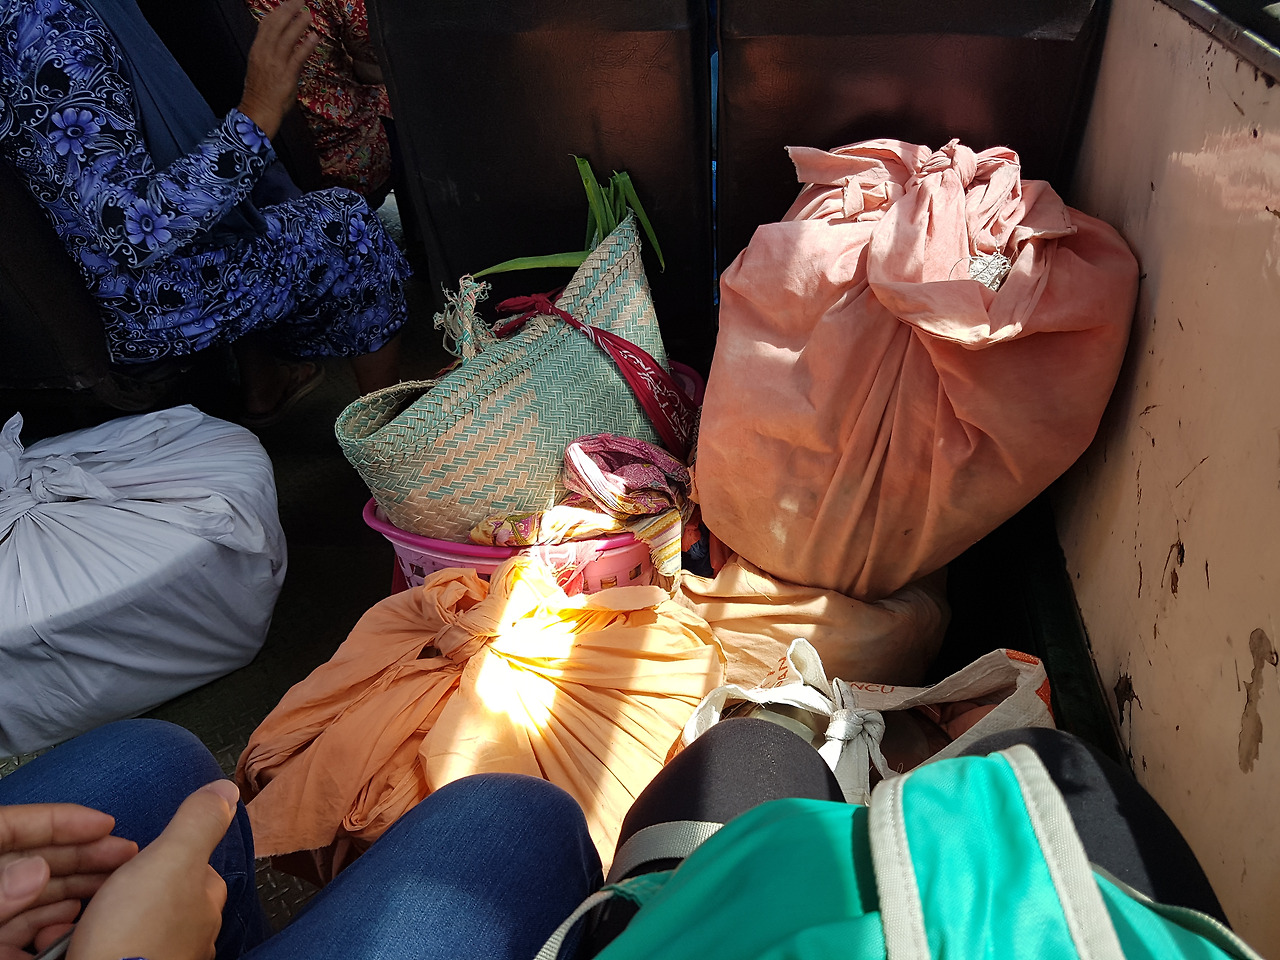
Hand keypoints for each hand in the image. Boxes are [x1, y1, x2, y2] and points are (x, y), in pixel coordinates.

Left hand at [0, 805, 138, 959]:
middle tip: (125, 850)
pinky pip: (26, 929)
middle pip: (30, 860)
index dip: (58, 820)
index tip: (104, 822)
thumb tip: (34, 870)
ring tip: (114, 880)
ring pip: (34, 894)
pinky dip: (55, 921)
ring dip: (76, 885)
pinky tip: (78, 915)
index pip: (7, 827)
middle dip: (80, 853)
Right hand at [66, 782, 240, 959]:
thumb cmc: (138, 934)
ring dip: (110, 917)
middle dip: (130, 889)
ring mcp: (168, 957)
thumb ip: (198, 824)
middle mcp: (195, 933)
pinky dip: (99, 944)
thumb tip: (228, 790)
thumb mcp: (171, 860)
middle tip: (101, 892)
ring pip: (136, 925)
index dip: (158, 855)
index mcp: (207, 899)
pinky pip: (117, 950)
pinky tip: (82, 944)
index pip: (191, 863)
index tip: (132, 858)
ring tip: (86, 919)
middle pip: (161, 895)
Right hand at [238, 0, 319, 138]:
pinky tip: (315, 37)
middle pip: (276, 25)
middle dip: (288, 9)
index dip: (277, 11)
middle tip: (299, 0)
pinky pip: (298, 56)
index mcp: (257, 49)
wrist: (258, 111)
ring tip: (308, 13)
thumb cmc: (260, 92)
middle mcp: (264, 53)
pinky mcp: (287, 75)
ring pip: (287, 37)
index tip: (287, 2)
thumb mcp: (260, 66)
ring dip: (299, 23)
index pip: (266, 24)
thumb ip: (269, 52)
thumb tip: (281, 42)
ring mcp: (275, 63)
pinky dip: (307, 45)